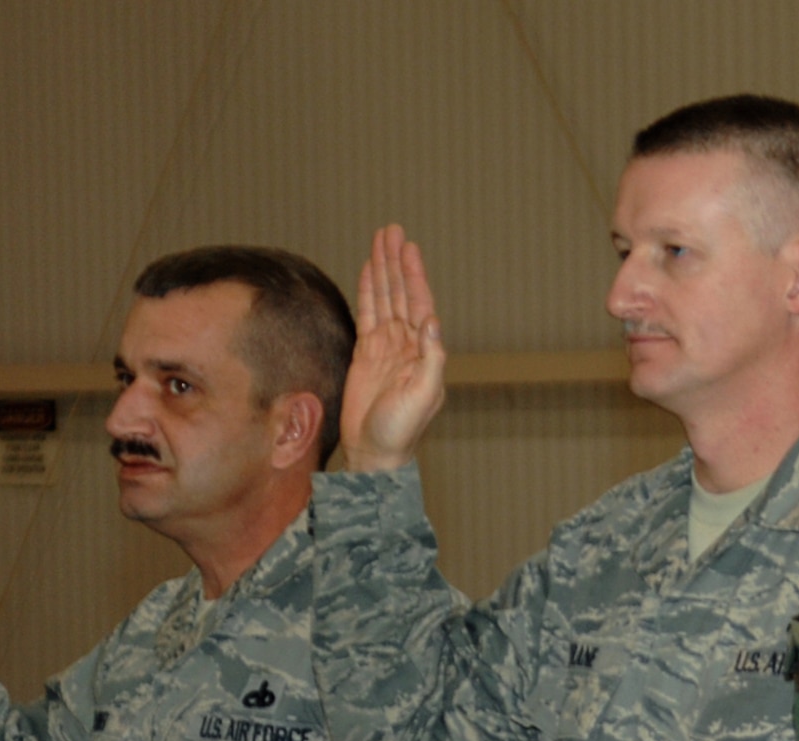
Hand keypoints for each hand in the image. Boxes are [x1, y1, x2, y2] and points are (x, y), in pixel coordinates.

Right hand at [340, 223, 445, 471]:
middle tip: (392, 230)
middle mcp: (407, 345)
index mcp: (424, 352)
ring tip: (380, 240)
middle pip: (401, 294)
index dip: (414, 275)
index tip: (409, 247)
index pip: (419, 304)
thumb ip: (431, 359)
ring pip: (384, 299)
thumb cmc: (402, 430)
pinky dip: (369, 291)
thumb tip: (432, 322)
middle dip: (397, 262)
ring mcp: (386, 348)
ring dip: (383, 270)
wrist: (375, 452)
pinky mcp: (366, 356)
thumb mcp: (423, 396)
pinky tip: (369, 271)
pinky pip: (368, 315)